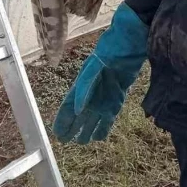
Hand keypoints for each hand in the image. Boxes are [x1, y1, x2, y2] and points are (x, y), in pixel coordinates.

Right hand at [52, 3, 147, 143]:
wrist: (128, 44)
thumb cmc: (108, 52)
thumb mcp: (93, 68)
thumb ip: (85, 89)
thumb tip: (78, 110)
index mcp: (81, 85)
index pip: (68, 106)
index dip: (62, 120)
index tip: (58, 134)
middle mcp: (91, 93)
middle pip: (79, 115)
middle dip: (73, 127)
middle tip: (67, 141)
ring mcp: (105, 96)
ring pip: (94, 118)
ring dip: (88, 130)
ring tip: (81, 142)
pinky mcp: (118, 97)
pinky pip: (109, 116)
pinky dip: (104, 126)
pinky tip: (101, 136)